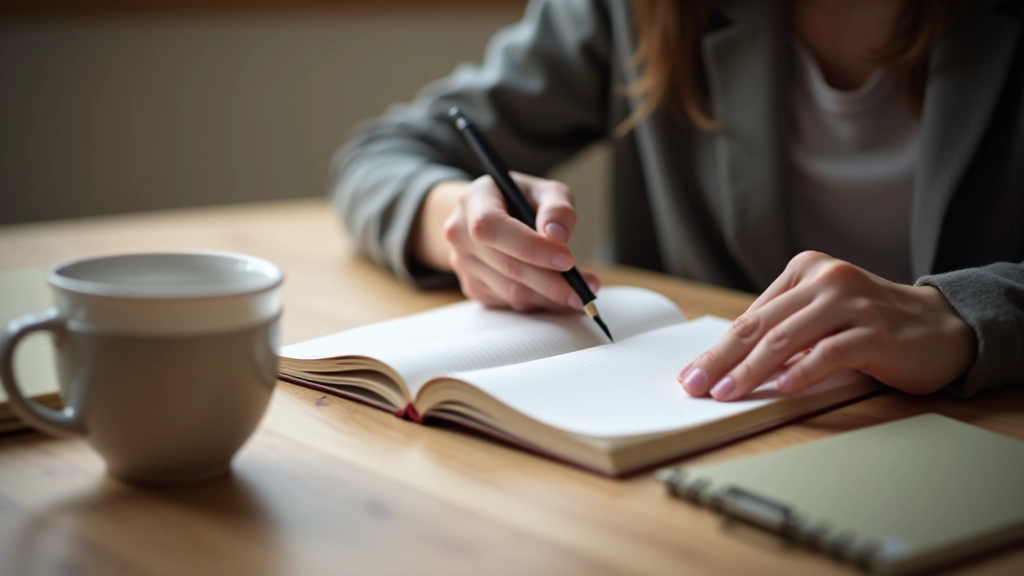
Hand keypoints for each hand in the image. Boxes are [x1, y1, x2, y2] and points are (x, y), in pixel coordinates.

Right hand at [415, 173, 598, 311]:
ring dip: (549, 298)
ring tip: (580, 293)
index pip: (494, 228)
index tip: (567, 260)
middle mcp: (460, 233)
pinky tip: (558, 296)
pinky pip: (509, 303)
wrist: (488, 214)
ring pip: (510, 292)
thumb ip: (557, 208)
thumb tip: (558, 237)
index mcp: (474, 200)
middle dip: (552, 282)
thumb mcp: (544, 191)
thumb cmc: (520, 200)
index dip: (530, 247)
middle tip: (586, 289)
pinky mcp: (473, 287)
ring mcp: (463, 264)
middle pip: (507, 266)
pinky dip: (538, 303)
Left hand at [678, 251, 976, 400]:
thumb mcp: (822, 315)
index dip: (718, 348)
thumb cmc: (872, 324)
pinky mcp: (875, 330)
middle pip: (760, 326)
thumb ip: (783, 328)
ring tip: (727, 393)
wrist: (941, 327)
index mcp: (806, 270)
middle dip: (721, 360)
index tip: (693, 373)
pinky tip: (781, 389)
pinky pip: (829, 352)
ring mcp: (852, 303)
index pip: (752, 315)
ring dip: (751, 371)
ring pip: (787, 339)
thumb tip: (728, 362)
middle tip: (696, 385)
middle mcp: (827, 280)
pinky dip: (801, 372)